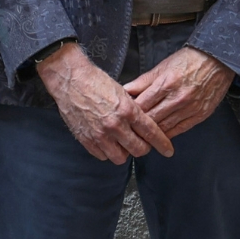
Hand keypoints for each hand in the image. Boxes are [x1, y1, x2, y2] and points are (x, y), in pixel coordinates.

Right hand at [39, 42, 174, 161]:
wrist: (71, 80)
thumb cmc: (97, 82)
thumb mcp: (123, 92)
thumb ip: (134, 110)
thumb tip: (145, 125)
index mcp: (128, 110)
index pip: (151, 133)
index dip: (162, 144)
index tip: (168, 150)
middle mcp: (115, 125)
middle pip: (138, 150)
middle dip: (143, 148)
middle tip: (142, 143)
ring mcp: (99, 134)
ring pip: (120, 158)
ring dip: (125, 152)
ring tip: (123, 143)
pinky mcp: (86, 140)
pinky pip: (102, 156)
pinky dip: (107, 152)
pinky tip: (108, 142)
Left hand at [124, 46, 233, 138]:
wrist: (218, 61)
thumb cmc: (191, 60)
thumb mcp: (164, 66)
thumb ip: (144, 81)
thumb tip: (126, 90)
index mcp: (167, 83)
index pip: (142, 105)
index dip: (130, 112)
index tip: (124, 115)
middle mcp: (178, 98)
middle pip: (151, 119)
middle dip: (139, 125)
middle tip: (130, 128)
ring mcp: (189, 109)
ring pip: (164, 128)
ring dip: (152, 133)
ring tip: (142, 134)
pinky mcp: (199, 115)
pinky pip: (179, 130)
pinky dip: (168, 134)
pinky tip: (160, 135)